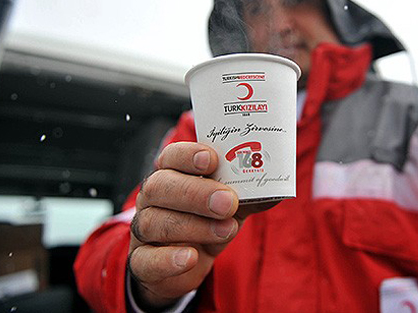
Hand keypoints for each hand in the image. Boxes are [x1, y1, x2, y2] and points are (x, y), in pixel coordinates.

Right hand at [127, 142, 249, 308]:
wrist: (185, 261)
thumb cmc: (207, 220)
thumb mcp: (228, 205)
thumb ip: (247, 196)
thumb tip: (275, 192)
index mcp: (172, 174)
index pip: (171, 156)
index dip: (188, 155)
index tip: (212, 160)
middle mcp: (153, 198)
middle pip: (161, 186)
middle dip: (195, 193)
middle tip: (227, 202)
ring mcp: (142, 229)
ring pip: (155, 222)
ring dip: (193, 226)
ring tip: (226, 230)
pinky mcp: (142, 261)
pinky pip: (147, 259)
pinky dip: (169, 259)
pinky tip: (190, 257)